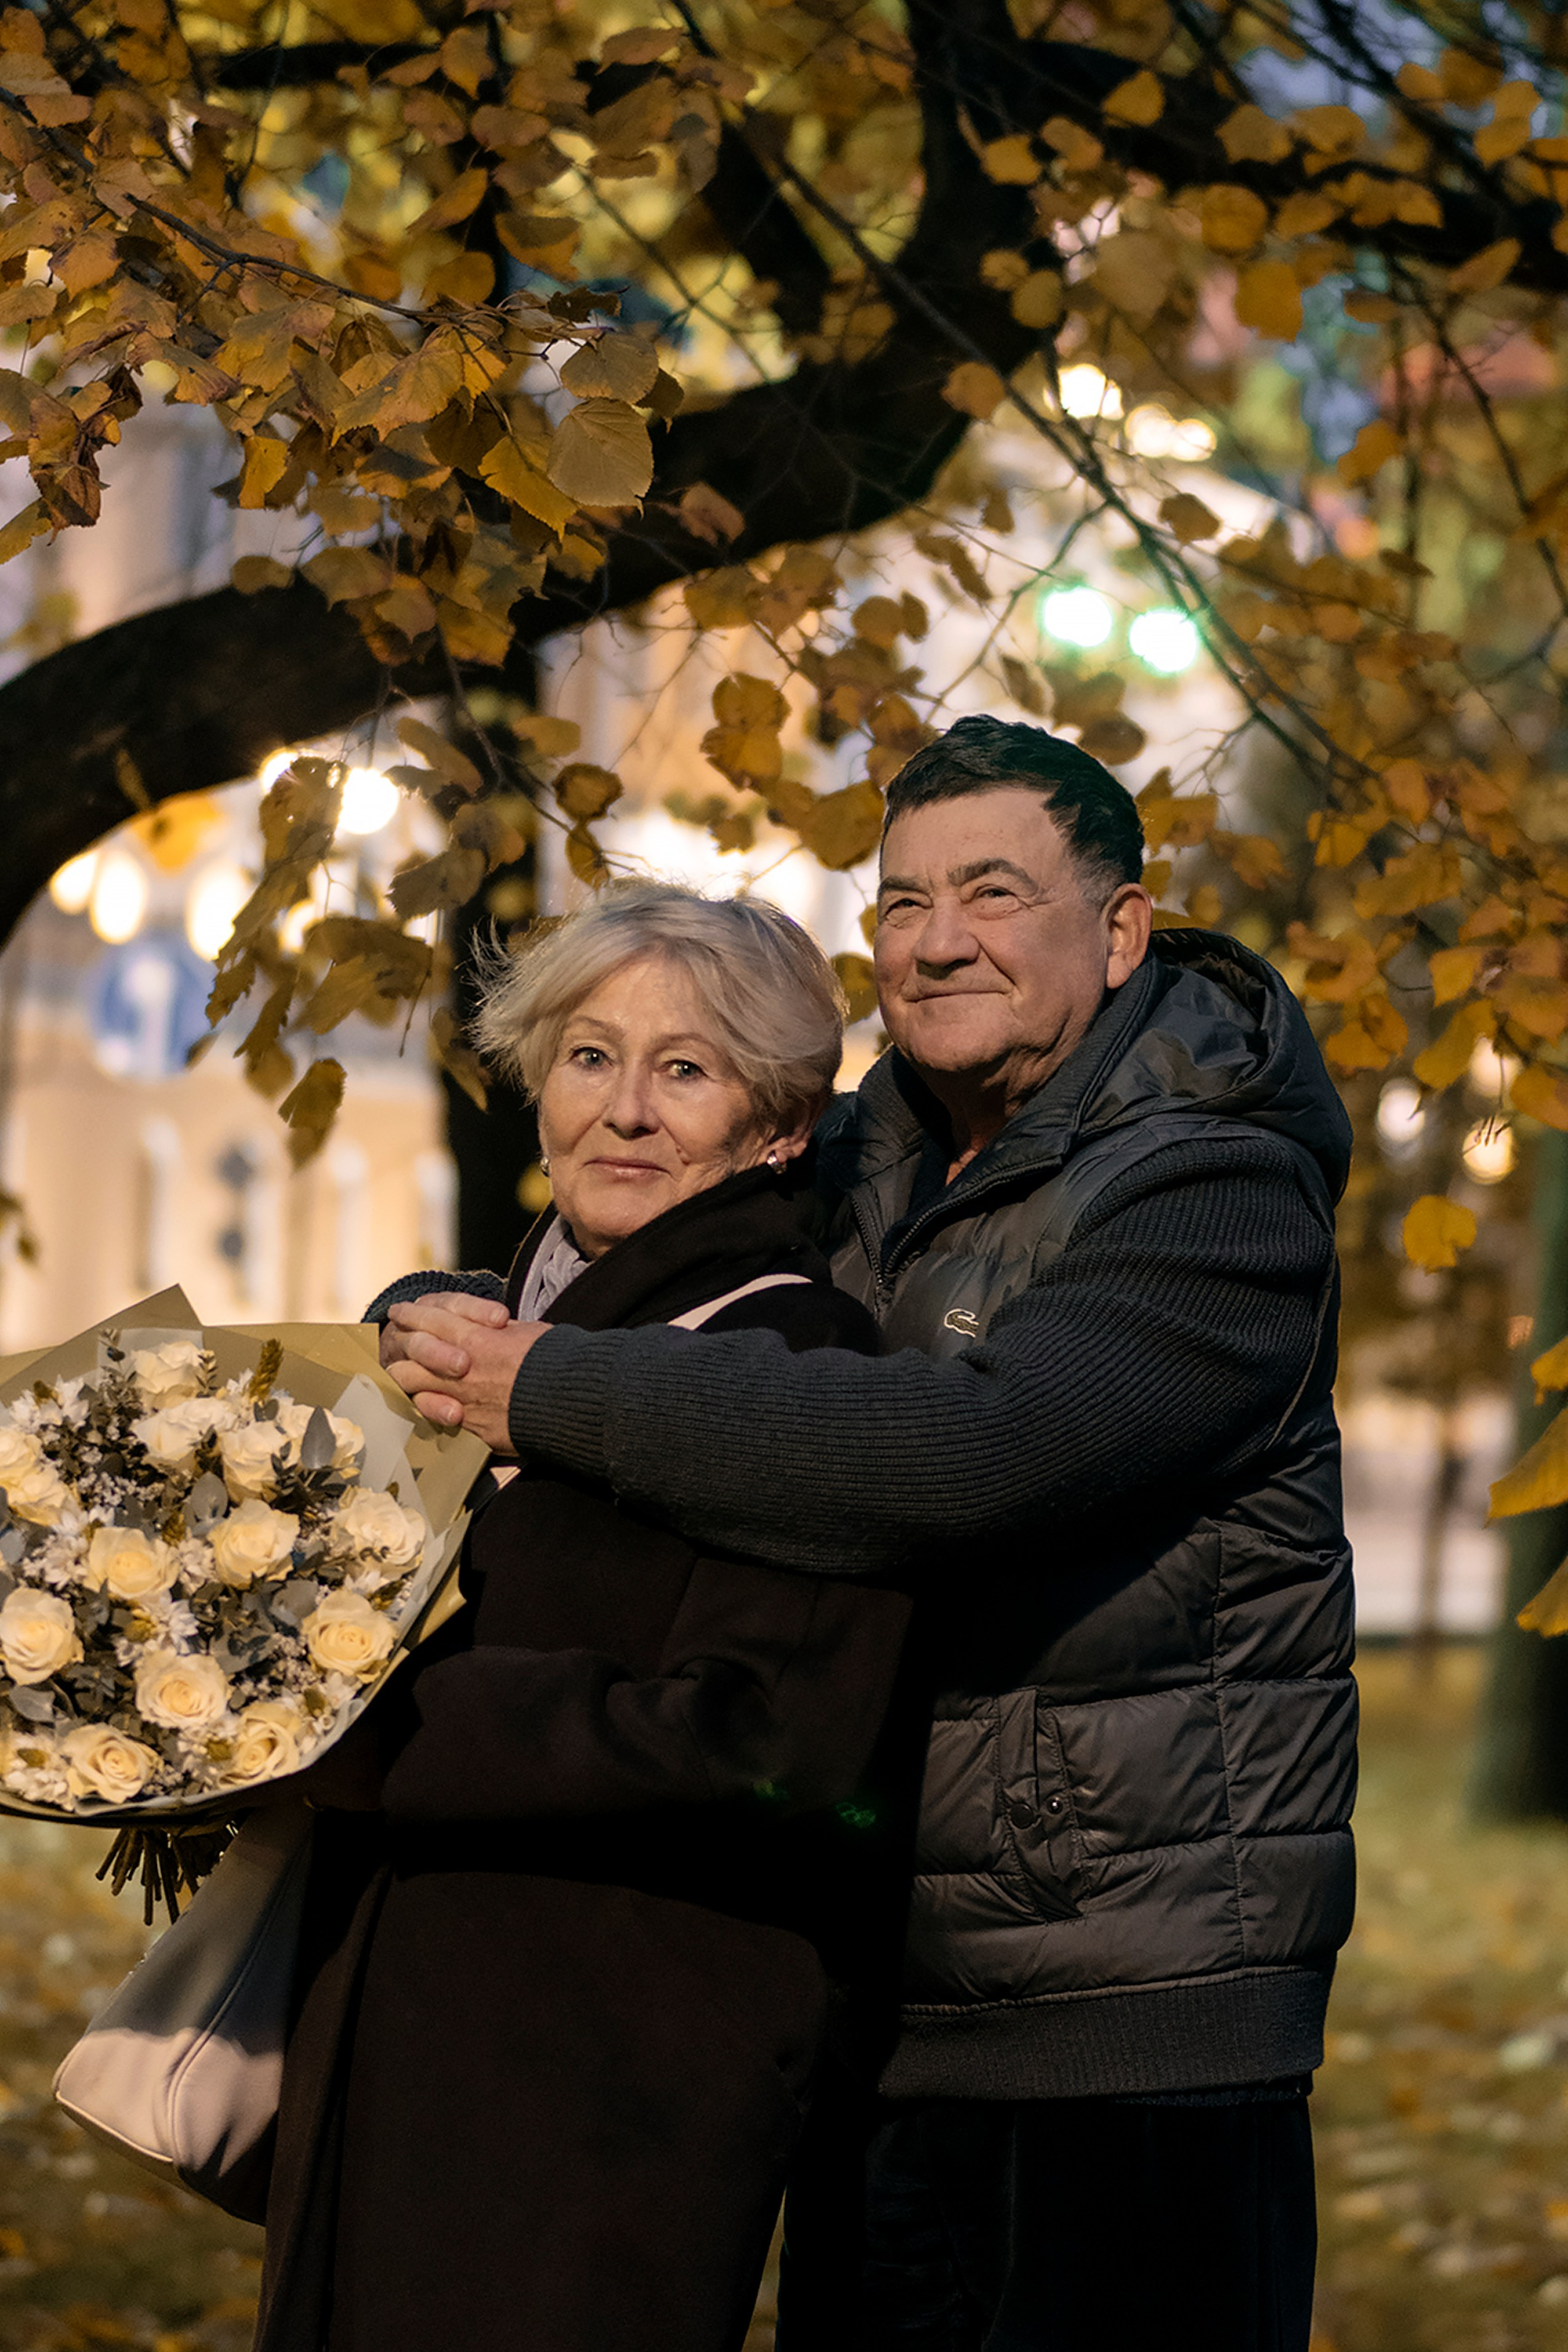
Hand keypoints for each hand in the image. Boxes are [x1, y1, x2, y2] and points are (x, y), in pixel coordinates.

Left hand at [383, 1298, 551, 1451]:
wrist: (573, 1403)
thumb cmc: (556, 1360)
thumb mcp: (527, 1331)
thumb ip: (498, 1331)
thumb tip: (487, 1329)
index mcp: (475, 1338)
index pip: (430, 1319)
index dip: (412, 1314)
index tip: (401, 1311)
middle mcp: (460, 1370)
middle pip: (411, 1353)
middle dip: (400, 1345)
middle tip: (394, 1340)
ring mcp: (462, 1401)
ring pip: (413, 1388)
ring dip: (405, 1379)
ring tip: (401, 1374)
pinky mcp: (471, 1429)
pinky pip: (434, 1417)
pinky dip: (427, 1408)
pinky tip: (425, 1404)